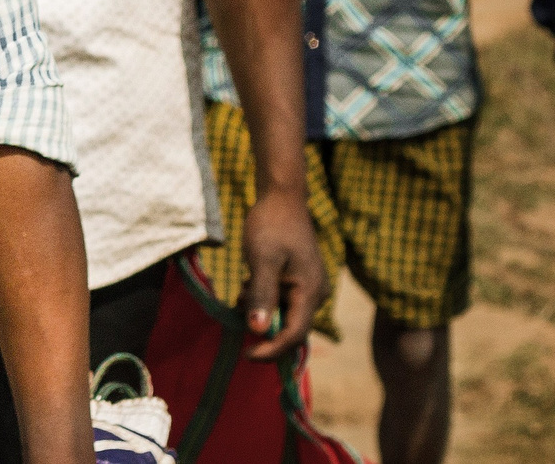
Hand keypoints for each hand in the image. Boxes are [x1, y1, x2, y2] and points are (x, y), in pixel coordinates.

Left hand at [237, 185, 326, 360]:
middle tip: (238, 315)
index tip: (247, 354)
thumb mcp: (262, 259)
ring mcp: (310, 287)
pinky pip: (284, 301)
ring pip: (286, 314)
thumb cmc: (271, 226)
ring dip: (261, 312)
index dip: (271, 349)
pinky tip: (248, 284)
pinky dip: (264, 300)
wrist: (282, 199)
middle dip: (264, 329)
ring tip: (240, 293)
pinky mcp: (301, 280)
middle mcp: (316, 294)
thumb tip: (257, 329)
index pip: (294, 334)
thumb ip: (261, 294)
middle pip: (292, 328)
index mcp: (310, 292)